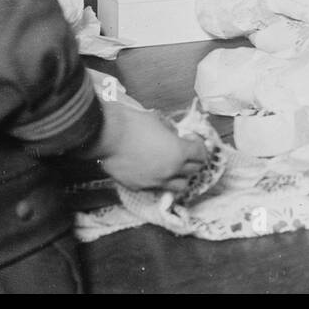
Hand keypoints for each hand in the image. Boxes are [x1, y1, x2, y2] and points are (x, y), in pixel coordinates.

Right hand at [90, 103, 209, 192]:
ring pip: (179, 186)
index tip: (192, 141)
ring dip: (180, 177)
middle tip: (186, 154)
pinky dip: (159, 181)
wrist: (107, 135)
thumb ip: (172, 132)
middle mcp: (171, 171)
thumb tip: (174, 136)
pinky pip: (156, 187)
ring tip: (173, 167)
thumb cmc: (133, 123)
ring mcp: (155, 182)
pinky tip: (153, 171)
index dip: (199, 147)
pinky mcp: (139, 187)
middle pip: (194, 172)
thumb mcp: (160, 121)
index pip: (201, 155)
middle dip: (193, 162)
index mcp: (179, 152)